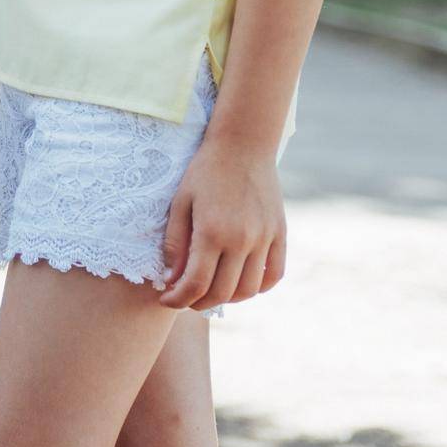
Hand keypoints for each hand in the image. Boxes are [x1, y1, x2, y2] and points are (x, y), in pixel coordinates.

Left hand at [158, 137, 285, 310]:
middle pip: (221, 292)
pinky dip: (258, 287)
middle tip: (185, 298)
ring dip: (227, 299)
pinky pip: (274, 275)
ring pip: (248, 290)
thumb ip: (175, 243)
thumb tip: (172, 280)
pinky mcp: (280, 233)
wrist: (243, 144)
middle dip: (198, 302)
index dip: (178, 299)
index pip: (195, 284)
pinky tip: (241, 282)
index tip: (166, 299)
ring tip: (210, 291)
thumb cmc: (205, 171)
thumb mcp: (181, 202)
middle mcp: (241, 240)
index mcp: (212, 232)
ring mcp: (264, 238)